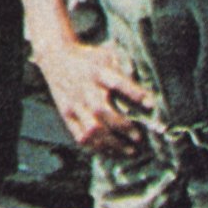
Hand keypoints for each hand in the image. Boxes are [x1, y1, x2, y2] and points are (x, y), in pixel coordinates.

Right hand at [35, 39, 150, 156]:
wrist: (56, 58)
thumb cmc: (89, 59)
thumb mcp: (108, 56)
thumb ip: (125, 71)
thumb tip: (144, 94)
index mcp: (98, 71)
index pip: (117, 82)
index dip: (134, 93)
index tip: (151, 105)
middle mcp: (85, 88)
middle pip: (101, 110)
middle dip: (122, 126)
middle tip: (138, 137)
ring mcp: (74, 104)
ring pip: (91, 129)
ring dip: (112, 143)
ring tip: (129, 151)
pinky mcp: (67, 115)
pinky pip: (81, 136)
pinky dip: (98, 148)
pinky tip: (112, 152)